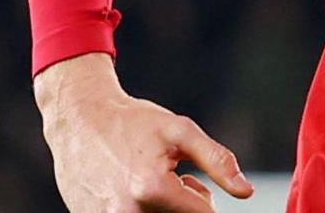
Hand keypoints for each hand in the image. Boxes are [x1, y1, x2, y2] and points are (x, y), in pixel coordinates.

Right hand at [35, 53, 253, 211]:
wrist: (79, 120)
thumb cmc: (133, 123)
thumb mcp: (180, 132)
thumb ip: (217, 162)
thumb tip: (245, 192)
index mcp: (153, 191)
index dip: (205, 200)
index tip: (195, 184)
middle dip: (184, 206)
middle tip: (176, 180)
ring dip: (162, 210)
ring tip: (150, 184)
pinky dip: (137, 211)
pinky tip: (129, 189)